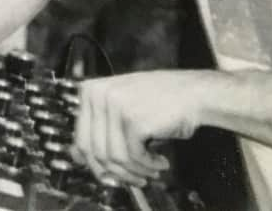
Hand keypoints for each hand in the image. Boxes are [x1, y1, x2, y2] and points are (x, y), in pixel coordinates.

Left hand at [73, 69, 214, 186]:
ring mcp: (114, 106)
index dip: (94, 164)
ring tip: (151, 172)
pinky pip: (133, 156)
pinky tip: (160, 162)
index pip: (81, 138)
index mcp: (90, 91)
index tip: (108, 175)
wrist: (194, 92)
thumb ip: (100, 127)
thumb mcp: (121, 108)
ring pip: (115, 158)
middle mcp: (97, 95)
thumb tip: (78, 156)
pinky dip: (148, 165)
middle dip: (116, 173)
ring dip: (135, 172)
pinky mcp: (132, 119)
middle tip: (134, 180)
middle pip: (96, 152)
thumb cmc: (161, 102)